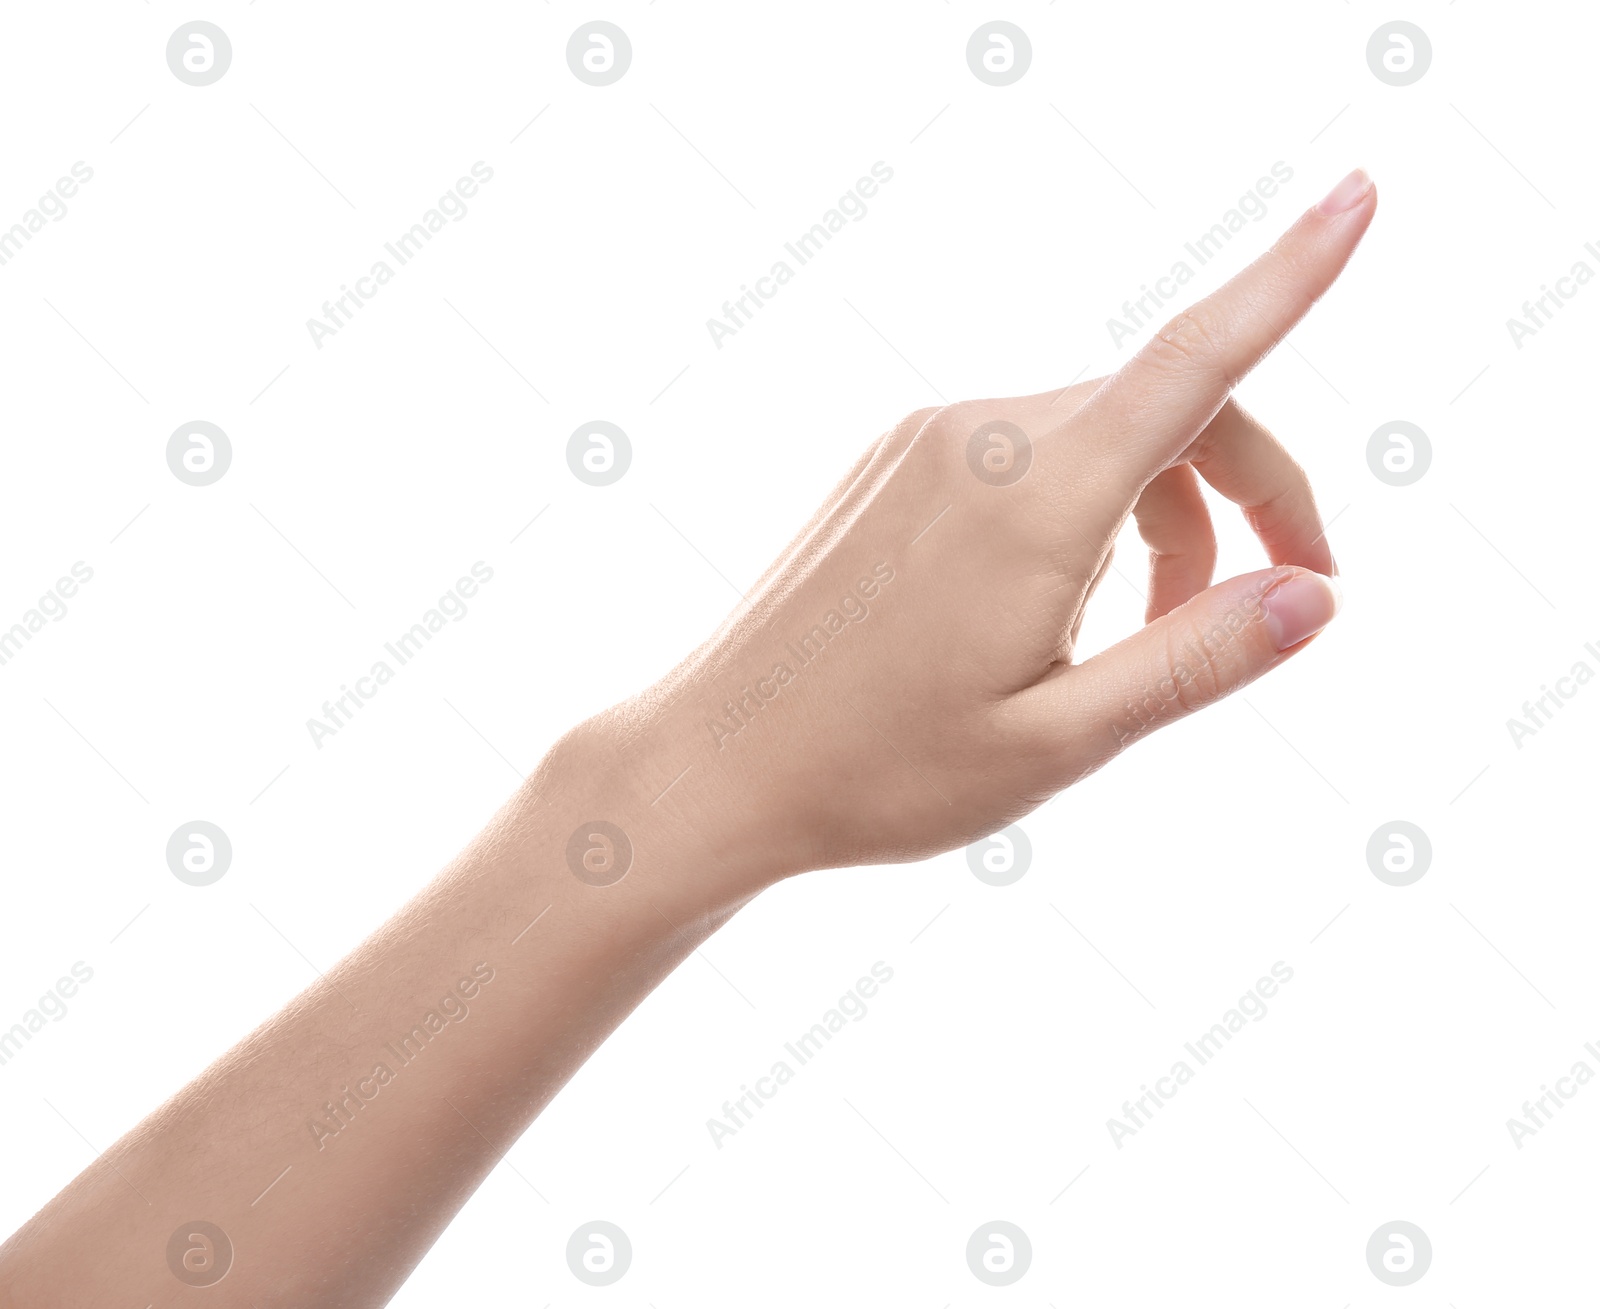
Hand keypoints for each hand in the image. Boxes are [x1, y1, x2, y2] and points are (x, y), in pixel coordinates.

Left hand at [601, 169, 1374, 884]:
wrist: (714, 761)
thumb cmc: (876, 771)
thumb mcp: (1057, 741)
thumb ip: (1194, 659)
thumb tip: (1316, 595)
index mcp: (1029, 499)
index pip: (1194, 363)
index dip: (1291, 276)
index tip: (1361, 196)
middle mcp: (978, 436)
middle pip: (1169, 414)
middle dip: (1242, 498)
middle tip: (1268, 607)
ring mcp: (925, 437)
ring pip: (1101, 438)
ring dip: (1157, 520)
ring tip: (1135, 642)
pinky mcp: (895, 457)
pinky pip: (1028, 452)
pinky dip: (1083, 509)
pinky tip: (1049, 610)